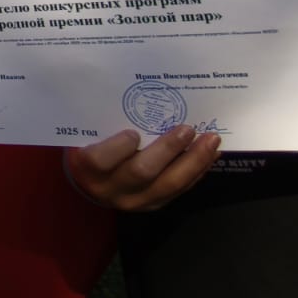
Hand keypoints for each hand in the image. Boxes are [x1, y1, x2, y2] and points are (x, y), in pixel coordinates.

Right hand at [64, 124, 220, 212]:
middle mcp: (110, 189)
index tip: (133, 131)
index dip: (119, 146)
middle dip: (168, 149)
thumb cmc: (89, 146)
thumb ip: (103, 121)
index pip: (100, 160)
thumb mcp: (86, 135)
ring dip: (193, 162)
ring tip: (211, 141)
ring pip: (168, 185)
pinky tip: (210, 155)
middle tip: (187, 128)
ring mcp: (134, 201)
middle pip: (141, 172)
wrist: (91, 182)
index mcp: (87, 168)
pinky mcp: (153, 204)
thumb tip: (134, 93)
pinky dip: (197, 171)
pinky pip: (178, 190)